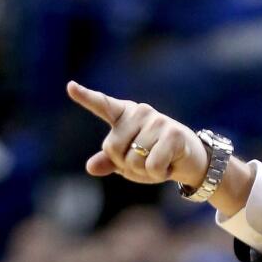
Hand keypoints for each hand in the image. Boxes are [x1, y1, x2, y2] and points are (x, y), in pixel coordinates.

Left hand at [66, 80, 208, 187]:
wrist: (191, 159)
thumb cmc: (155, 156)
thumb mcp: (129, 160)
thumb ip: (110, 161)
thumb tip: (91, 167)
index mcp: (124, 115)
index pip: (102, 106)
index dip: (86, 97)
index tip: (70, 87)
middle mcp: (139, 112)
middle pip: (113, 148)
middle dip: (126, 165)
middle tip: (145, 162)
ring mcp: (157, 121)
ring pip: (133, 160)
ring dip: (145, 172)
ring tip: (159, 162)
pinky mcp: (173, 134)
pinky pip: (152, 166)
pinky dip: (159, 174)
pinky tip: (169, 165)